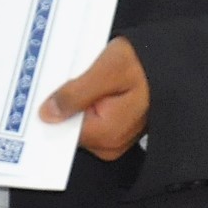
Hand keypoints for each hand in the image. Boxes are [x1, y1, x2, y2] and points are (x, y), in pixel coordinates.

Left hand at [39, 36, 149, 160]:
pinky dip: (82, 99)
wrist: (171, 63)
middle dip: (61, 102)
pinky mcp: (113, 127)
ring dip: (72, 99)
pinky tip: (85, 81)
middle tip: (60, 74)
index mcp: (105, 135)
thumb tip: (47, 114)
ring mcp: (112, 138)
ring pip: (77, 120)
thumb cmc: (143, 63)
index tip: (36, 90)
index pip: (61, 131)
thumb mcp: (107, 70)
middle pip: (67, 126)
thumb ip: (76, 94)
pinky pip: (88, 116)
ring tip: (76, 73)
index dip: (48, 109)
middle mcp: (109, 144)